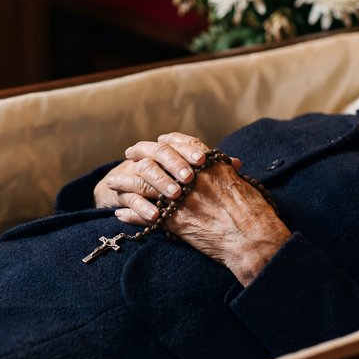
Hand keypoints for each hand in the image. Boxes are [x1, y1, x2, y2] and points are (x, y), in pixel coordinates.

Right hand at [94, 132, 217, 221]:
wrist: (128, 189)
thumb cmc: (169, 181)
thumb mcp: (187, 174)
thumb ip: (208, 168)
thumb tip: (236, 163)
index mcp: (166, 149)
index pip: (177, 141)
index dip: (189, 149)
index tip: (202, 159)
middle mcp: (149, 157)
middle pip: (159, 151)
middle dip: (174, 163)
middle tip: (188, 177)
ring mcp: (133, 173)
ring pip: (144, 171)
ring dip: (160, 182)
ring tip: (175, 196)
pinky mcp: (122, 193)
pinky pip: (130, 198)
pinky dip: (141, 207)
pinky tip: (155, 216)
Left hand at [95, 131, 287, 285]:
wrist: (252, 237)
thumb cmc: (253, 211)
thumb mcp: (239, 182)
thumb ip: (224, 172)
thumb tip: (223, 167)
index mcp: (208, 163)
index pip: (179, 143)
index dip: (164, 142)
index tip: (156, 142)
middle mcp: (190, 176)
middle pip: (156, 159)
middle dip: (140, 156)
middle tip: (129, 156)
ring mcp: (180, 198)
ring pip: (144, 185)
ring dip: (127, 183)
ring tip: (114, 183)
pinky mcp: (175, 222)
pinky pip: (144, 215)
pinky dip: (131, 213)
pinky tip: (120, 212)